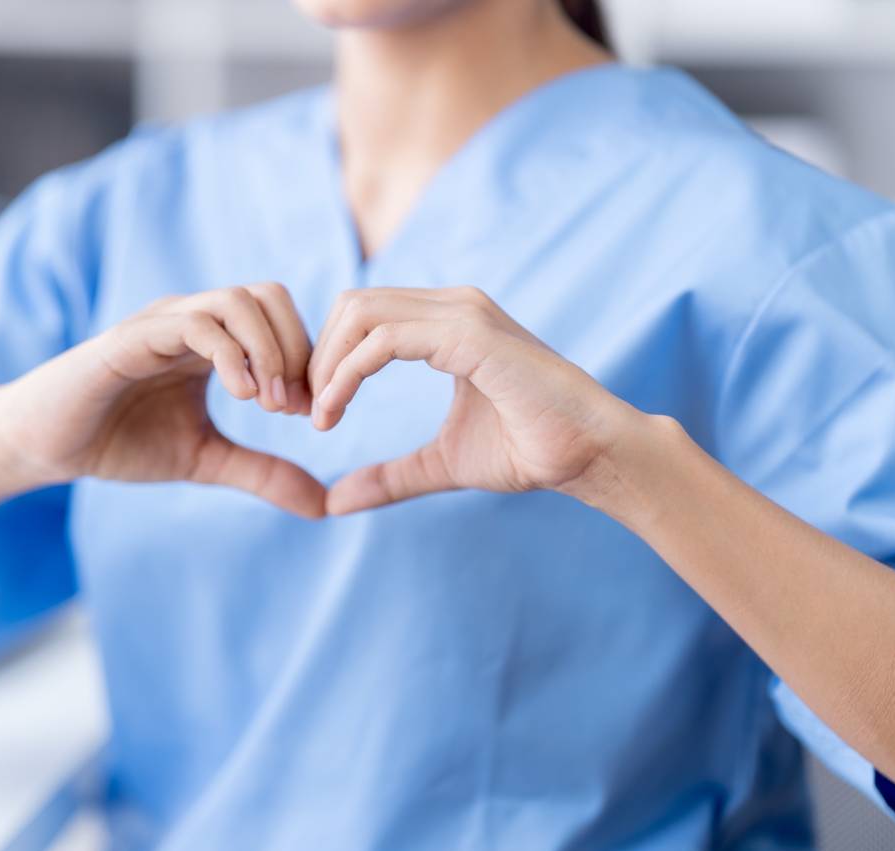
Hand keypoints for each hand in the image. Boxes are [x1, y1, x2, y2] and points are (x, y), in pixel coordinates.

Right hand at [0, 283, 325, 517]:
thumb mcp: (205, 459)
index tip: (312, 414)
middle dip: (296, 348)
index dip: (307, 360)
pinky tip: (242, 397)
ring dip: (268, 351)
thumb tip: (323, 505)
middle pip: (268, 295)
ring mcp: (161, 322)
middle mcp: (190, 319)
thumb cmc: (119, 442)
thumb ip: (262, 472)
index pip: (280, 317)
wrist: (46, 446)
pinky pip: (195, 324)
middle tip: (295, 408)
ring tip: (270, 406)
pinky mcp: (132, 338)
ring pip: (237, 301)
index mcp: (211, 340)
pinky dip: (230, 355)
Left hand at [308, 286, 642, 514]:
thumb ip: (390, 476)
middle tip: (305, 412)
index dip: (326, 358)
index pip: (363, 315)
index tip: (313, 413)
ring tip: (318, 415)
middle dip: (317, 356)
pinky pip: (384, 339)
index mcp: (446, 323)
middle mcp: (452, 307)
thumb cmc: (529, 451)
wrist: (589, 454)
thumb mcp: (440, 464)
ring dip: (327, 364)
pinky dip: (348, 373)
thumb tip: (334, 502)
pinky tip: (336, 410)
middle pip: (352, 304)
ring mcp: (462, 314)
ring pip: (361, 313)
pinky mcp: (469, 334)